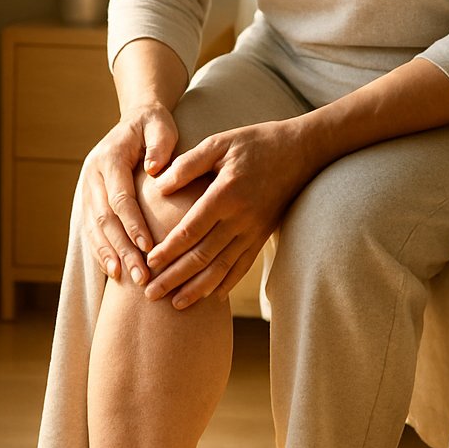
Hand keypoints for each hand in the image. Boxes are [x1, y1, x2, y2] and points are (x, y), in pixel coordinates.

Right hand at [80, 102, 178, 285]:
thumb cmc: (153, 126)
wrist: (135, 122)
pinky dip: (101, 252)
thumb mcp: (160, 125)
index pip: (119, 197)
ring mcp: (88, 189)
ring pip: (95, 228)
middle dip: (122, 249)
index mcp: (109, 158)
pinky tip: (114, 272)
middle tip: (140, 275)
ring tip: (126, 279)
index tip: (148, 247)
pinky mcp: (89, 201)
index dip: (132, 223)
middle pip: (105, 219)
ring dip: (110, 255)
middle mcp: (92, 175)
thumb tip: (155, 170)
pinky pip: (92, 230)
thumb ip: (160, 143)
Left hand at [143, 119, 318, 308]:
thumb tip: (158, 186)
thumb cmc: (254, 143)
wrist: (299, 151)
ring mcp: (254, 231)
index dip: (168, 250)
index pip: (191, 230)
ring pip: (222, 268)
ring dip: (197, 288)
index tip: (148, 263)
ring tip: (175, 305)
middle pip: (203, 256)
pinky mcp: (262, 236)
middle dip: (174, 278)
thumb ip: (187, 164)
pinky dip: (226, 283)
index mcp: (226, 194)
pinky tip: (211, 297)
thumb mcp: (218, 143)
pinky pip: (243, 266)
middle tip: (150, 295)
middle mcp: (241, 219)